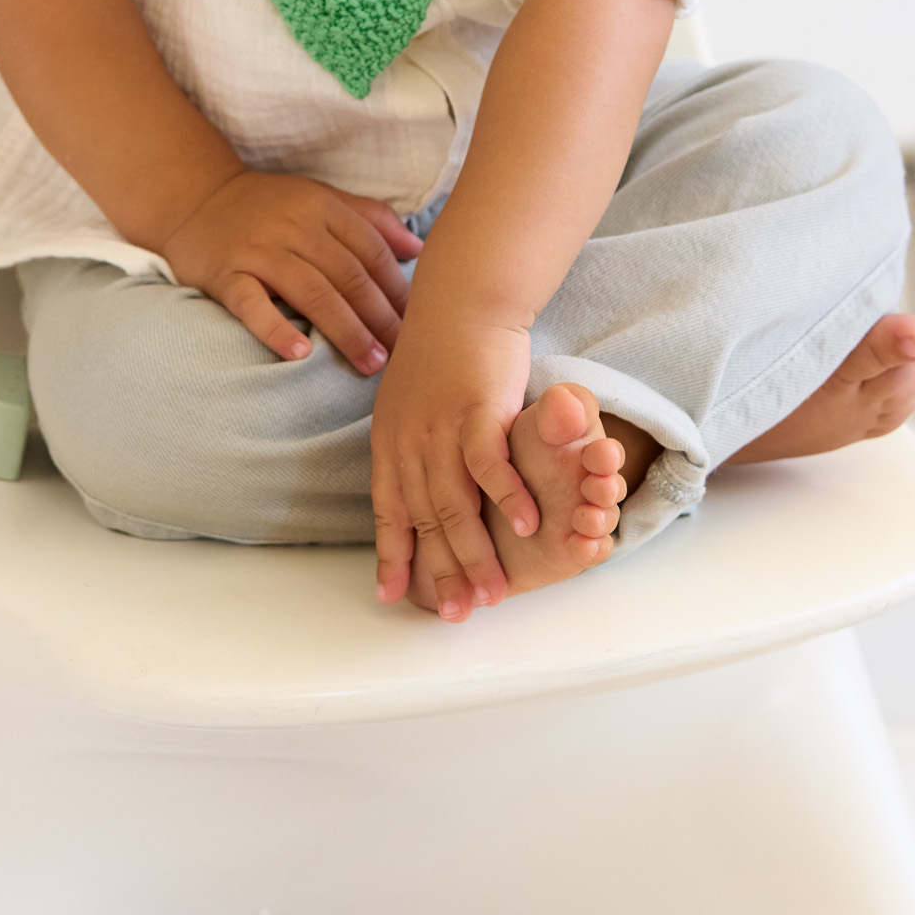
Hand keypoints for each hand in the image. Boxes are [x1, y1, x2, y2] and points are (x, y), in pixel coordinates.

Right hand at [161, 172, 423, 377]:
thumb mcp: (319, 198)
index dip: (398, 289)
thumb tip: (418, 248)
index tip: (419, 323)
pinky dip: (276, 329)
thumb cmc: (268, 207)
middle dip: (380, 317)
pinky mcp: (226, 274)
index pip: (371, 251)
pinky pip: (253, 304)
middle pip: (348, 275)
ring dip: (346, 330)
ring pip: (312, 291)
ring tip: (369, 362)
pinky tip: (300, 354)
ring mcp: (258, 250)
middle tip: (402, 353)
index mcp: (321, 207)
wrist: (196, 199)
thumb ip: (369, 217)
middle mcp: (293, 226)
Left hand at [368, 310, 536, 620]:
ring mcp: (442, 426)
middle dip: (440, 572)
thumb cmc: (442, 351)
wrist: (462, 300)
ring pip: (455, 502)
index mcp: (390, 441)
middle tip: (456, 614)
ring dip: (475, 551)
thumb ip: (411, 446)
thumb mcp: (409, 403)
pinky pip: (491, 463)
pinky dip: (508, 497)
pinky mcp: (478, 409)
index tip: (392, 597)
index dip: (391, 556)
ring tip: (491, 592)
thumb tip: (412, 484)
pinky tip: (526, 527)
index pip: (387, 511)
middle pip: (424, 519)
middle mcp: (410, 440)